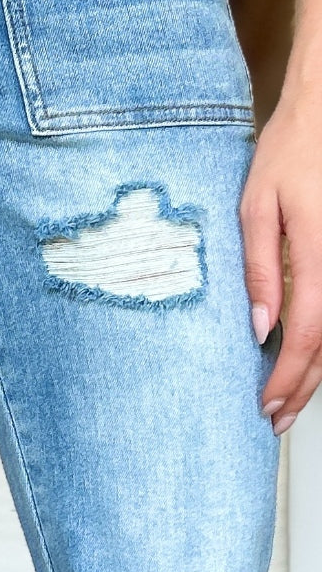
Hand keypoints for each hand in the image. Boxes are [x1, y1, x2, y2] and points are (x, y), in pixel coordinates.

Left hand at [241, 83, 321, 433]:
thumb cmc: (290, 153)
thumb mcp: (257, 205)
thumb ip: (259, 269)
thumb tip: (260, 328)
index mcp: (321, 253)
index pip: (308, 333)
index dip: (288, 377)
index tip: (266, 405)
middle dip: (304, 388)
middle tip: (275, 418)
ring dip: (319, 371)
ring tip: (290, 397)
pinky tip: (308, 357)